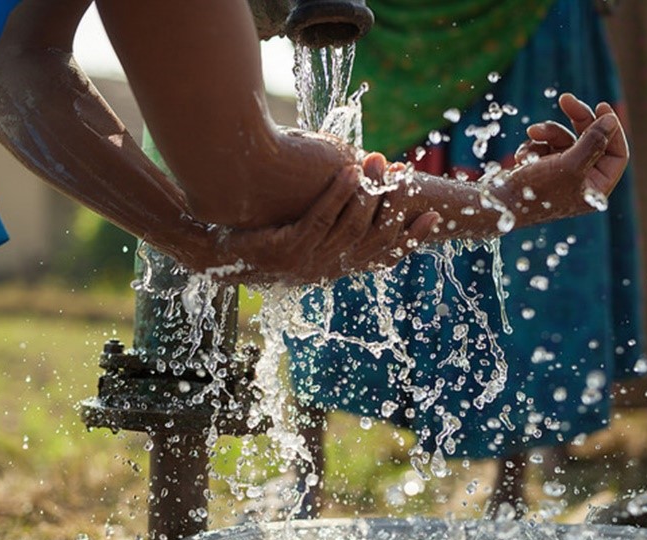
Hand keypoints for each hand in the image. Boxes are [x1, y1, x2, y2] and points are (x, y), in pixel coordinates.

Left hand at [221, 161, 438, 284]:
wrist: (213, 251)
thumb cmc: (260, 236)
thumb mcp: (303, 235)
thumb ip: (333, 224)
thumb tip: (359, 192)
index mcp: (335, 269)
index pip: (383, 258)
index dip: (410, 239)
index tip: (434, 216)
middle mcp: (326, 270)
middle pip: (374, 240)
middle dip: (394, 205)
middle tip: (406, 176)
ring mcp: (306, 262)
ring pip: (351, 227)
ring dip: (368, 191)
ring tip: (378, 162)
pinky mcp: (286, 249)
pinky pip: (320, 218)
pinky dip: (337, 193)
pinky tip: (348, 170)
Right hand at [510, 93, 627, 221]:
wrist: (497, 205)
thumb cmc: (535, 191)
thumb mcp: (569, 164)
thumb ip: (593, 141)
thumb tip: (611, 120)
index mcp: (596, 189)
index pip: (616, 153)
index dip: (611, 129)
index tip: (601, 106)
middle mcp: (581, 183)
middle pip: (591, 140)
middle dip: (577, 119)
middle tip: (566, 99)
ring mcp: (561, 176)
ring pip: (565, 139)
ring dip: (548, 132)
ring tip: (532, 132)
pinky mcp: (542, 170)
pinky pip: (545, 146)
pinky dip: (533, 145)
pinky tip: (520, 157)